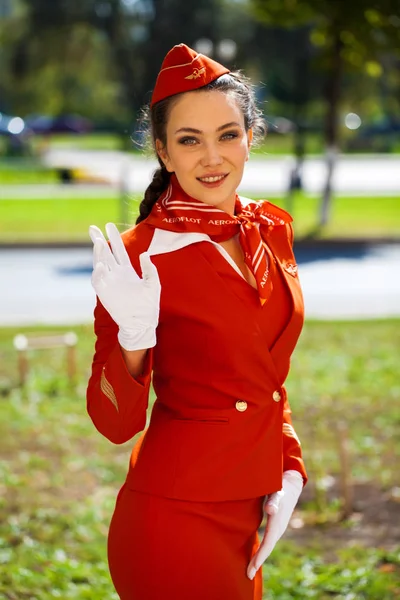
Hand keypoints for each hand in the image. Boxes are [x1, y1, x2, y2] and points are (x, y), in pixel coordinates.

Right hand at [89, 222, 160, 350]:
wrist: (142, 323)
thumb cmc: (149, 305)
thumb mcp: (153, 284)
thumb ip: (149, 269)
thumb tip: (144, 254)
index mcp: (127, 270)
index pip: (118, 250)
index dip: (114, 237)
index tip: (109, 225)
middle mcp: (116, 274)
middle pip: (105, 253)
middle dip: (98, 240)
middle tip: (93, 228)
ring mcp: (109, 283)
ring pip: (100, 264)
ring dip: (98, 253)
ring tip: (99, 242)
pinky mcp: (105, 293)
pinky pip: (97, 281)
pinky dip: (97, 273)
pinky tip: (101, 265)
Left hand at [247, 470, 302, 579]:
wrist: (291, 485)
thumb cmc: (281, 487)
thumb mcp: (278, 492)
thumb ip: (274, 501)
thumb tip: (270, 511)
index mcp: (277, 523)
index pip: (268, 543)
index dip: (260, 556)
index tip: (252, 567)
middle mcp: (279, 528)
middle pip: (267, 548)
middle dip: (258, 562)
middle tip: (248, 575)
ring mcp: (278, 528)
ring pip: (268, 546)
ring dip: (259, 557)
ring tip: (250, 569)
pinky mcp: (276, 526)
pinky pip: (268, 541)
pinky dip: (261, 550)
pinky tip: (255, 555)